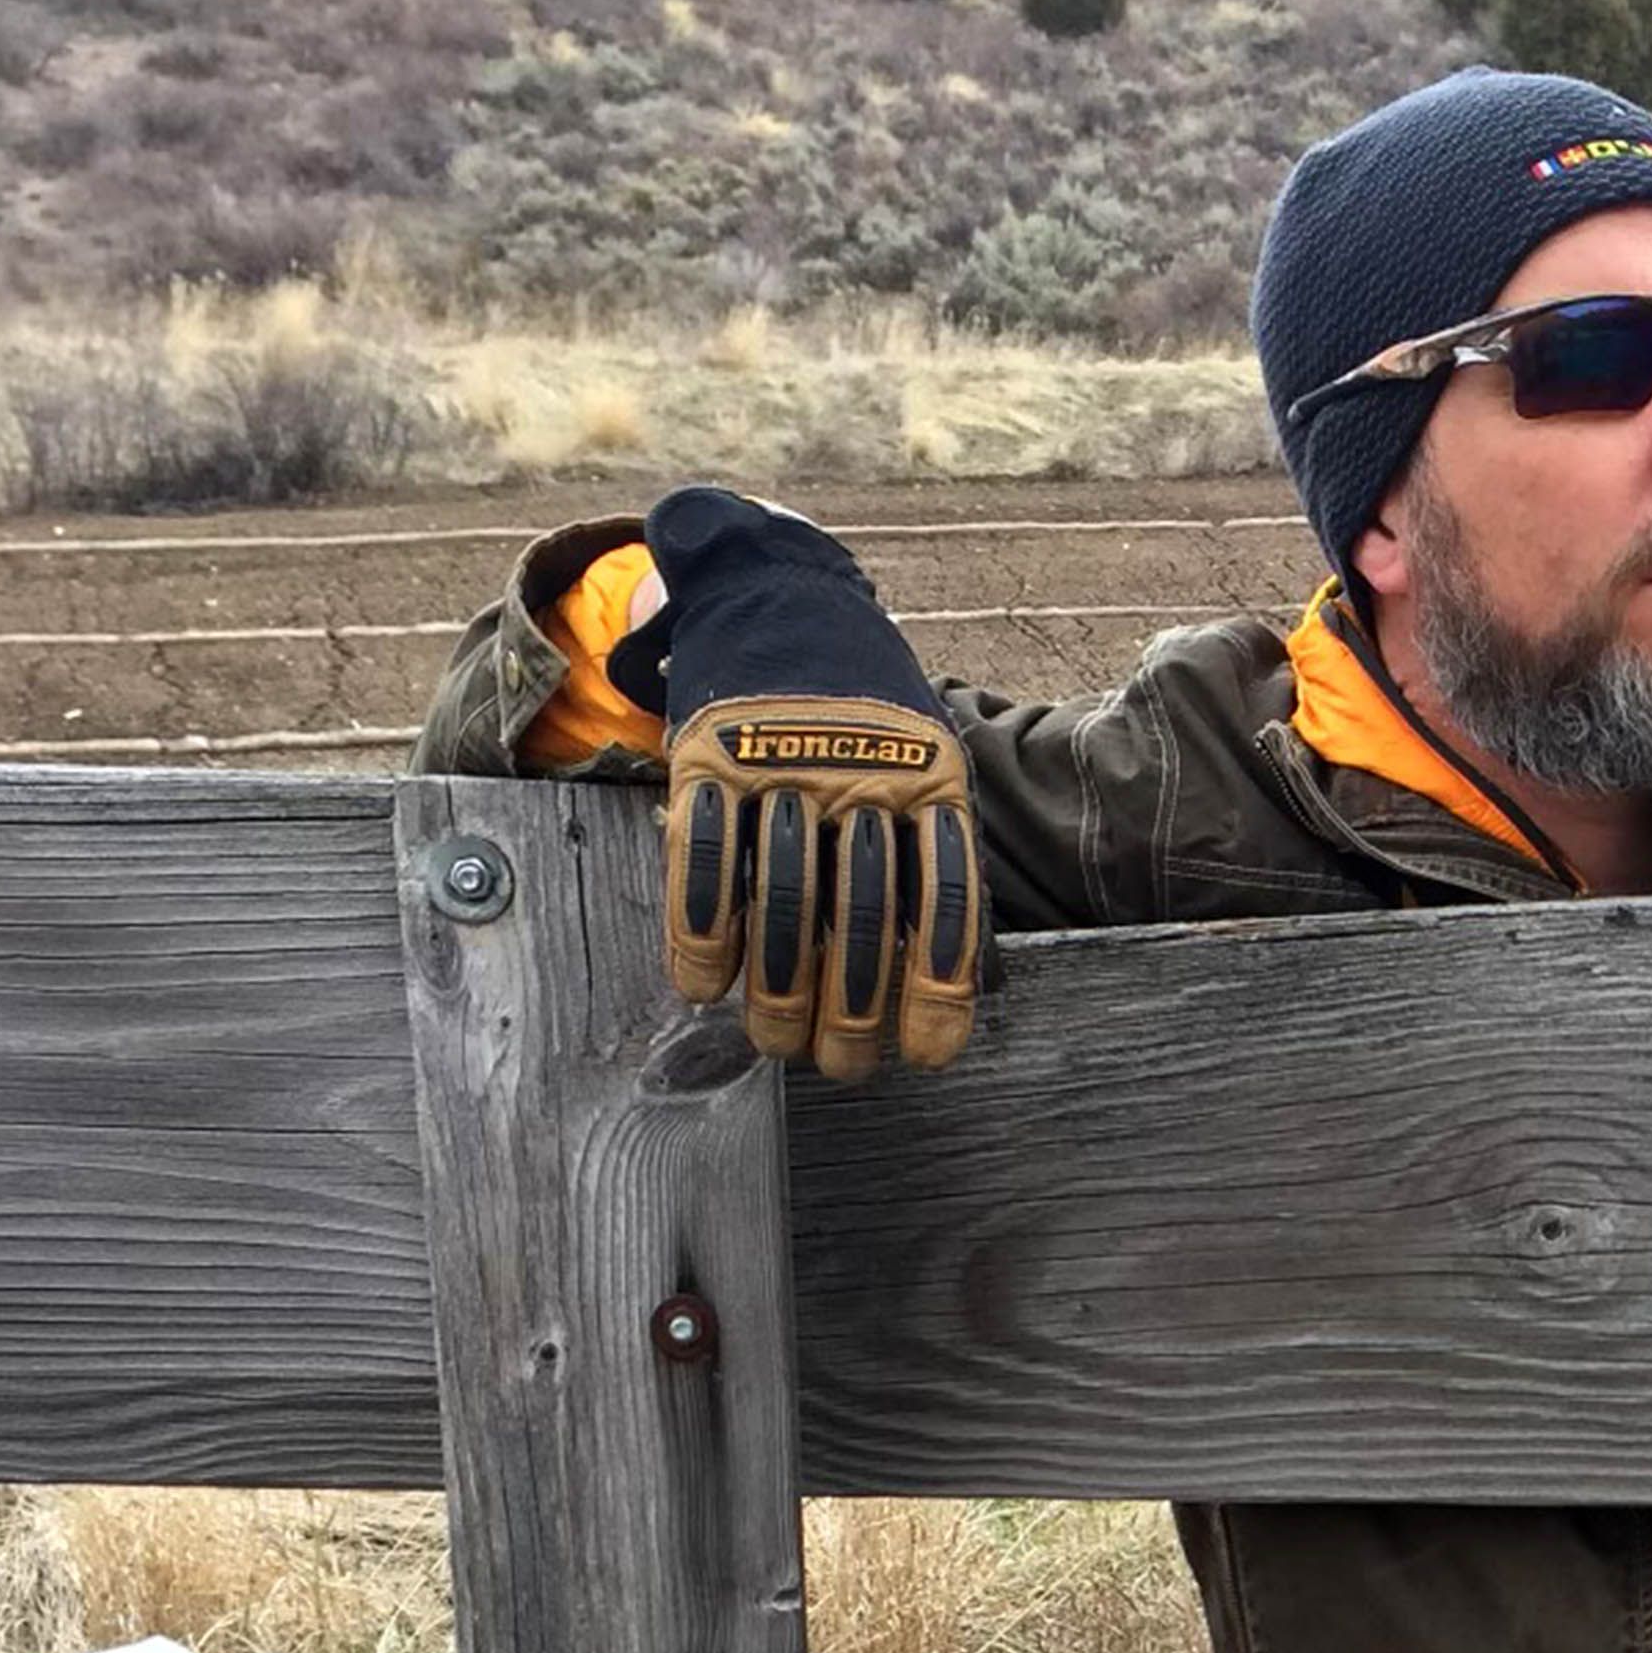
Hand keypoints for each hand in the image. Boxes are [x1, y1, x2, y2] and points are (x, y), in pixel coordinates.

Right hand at [617, 487, 984, 1079]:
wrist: (775, 585)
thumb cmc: (859, 711)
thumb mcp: (919, 760)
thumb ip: (927, 853)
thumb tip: (948, 983)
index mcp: (931, 779)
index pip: (945, 900)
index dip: (937, 989)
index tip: (925, 1057)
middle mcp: (864, 770)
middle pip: (861, 915)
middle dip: (851, 1010)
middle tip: (839, 1066)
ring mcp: (785, 760)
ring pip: (785, 899)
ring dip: (777, 989)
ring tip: (774, 1041)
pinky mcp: (711, 751)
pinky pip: (707, 858)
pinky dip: (703, 933)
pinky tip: (704, 986)